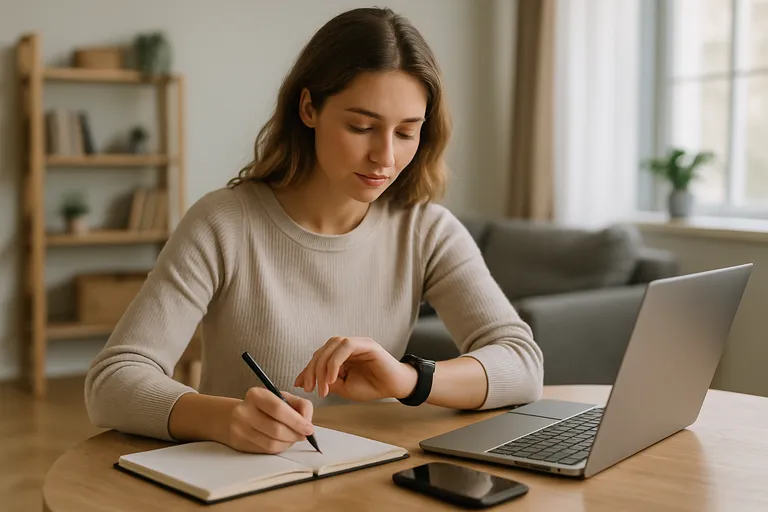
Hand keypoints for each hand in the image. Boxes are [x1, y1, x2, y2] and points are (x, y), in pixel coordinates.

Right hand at [226, 387, 314, 453]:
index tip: (309, 428)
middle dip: (295, 434)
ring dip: (288, 443)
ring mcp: (239, 429)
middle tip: (304, 435)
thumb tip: (308, 422)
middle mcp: (244, 411)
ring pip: (272, 443)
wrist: (233, 416)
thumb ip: (300, 405)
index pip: (278, 409)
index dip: (297, 421)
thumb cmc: (263, 406)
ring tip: (293, 438)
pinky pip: (266, 450)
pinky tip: (282, 442)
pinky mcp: (239, 443)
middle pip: (276, 429)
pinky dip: (279, 447)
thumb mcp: (281, 397)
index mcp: (256, 395)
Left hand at [294, 337, 417, 401]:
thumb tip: (309, 380)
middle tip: (309, 387)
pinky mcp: (366, 344)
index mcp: (341, 354)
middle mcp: (347, 346)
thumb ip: (329, 381)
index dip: (307, 369)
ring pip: (331, 345)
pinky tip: (332, 378)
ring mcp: (357, 343)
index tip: (299, 385)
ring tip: (323, 385)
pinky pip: (345, 347)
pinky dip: (335, 362)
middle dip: (312, 369)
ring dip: (322, 366)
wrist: (395, 387)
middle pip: (322, 350)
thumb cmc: (372, 386)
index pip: (319, 356)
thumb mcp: (344, 387)